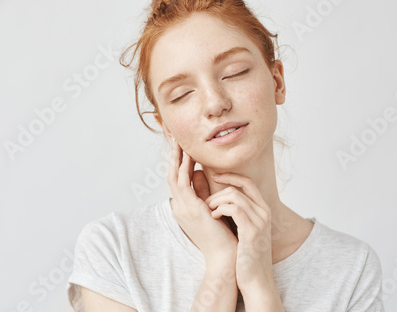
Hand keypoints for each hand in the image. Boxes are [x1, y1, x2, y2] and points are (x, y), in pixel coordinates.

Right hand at [168, 138, 237, 265]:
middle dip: (173, 157)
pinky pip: (183, 183)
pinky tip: (188, 156)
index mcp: (184, 208)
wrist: (224, 257)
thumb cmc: (222, 236)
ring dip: (176, 158)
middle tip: (175, 139)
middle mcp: (180, 207)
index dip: (177, 163)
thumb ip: (204, 192)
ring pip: (174, 176)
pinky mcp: (191, 209)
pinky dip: (184, 168)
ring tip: (179, 141)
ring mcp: (183, 208)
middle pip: (171, 176)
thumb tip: (199, 174)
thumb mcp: (210, 209)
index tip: (181, 148)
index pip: (177, 180)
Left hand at [205, 172, 273, 292]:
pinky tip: (213, 217)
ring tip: (208, 211)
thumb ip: (236, 212)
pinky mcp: (252, 232)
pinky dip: (220, 209)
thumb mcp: (242, 229)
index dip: (230, 176)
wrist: (256, 280)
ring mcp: (260, 222)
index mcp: (262, 210)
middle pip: (240, 186)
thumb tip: (218, 197)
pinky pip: (234, 209)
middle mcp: (264, 213)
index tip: (214, 176)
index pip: (248, 182)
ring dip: (216, 200)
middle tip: (205, 201)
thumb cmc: (245, 255)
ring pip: (235, 196)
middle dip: (218, 190)